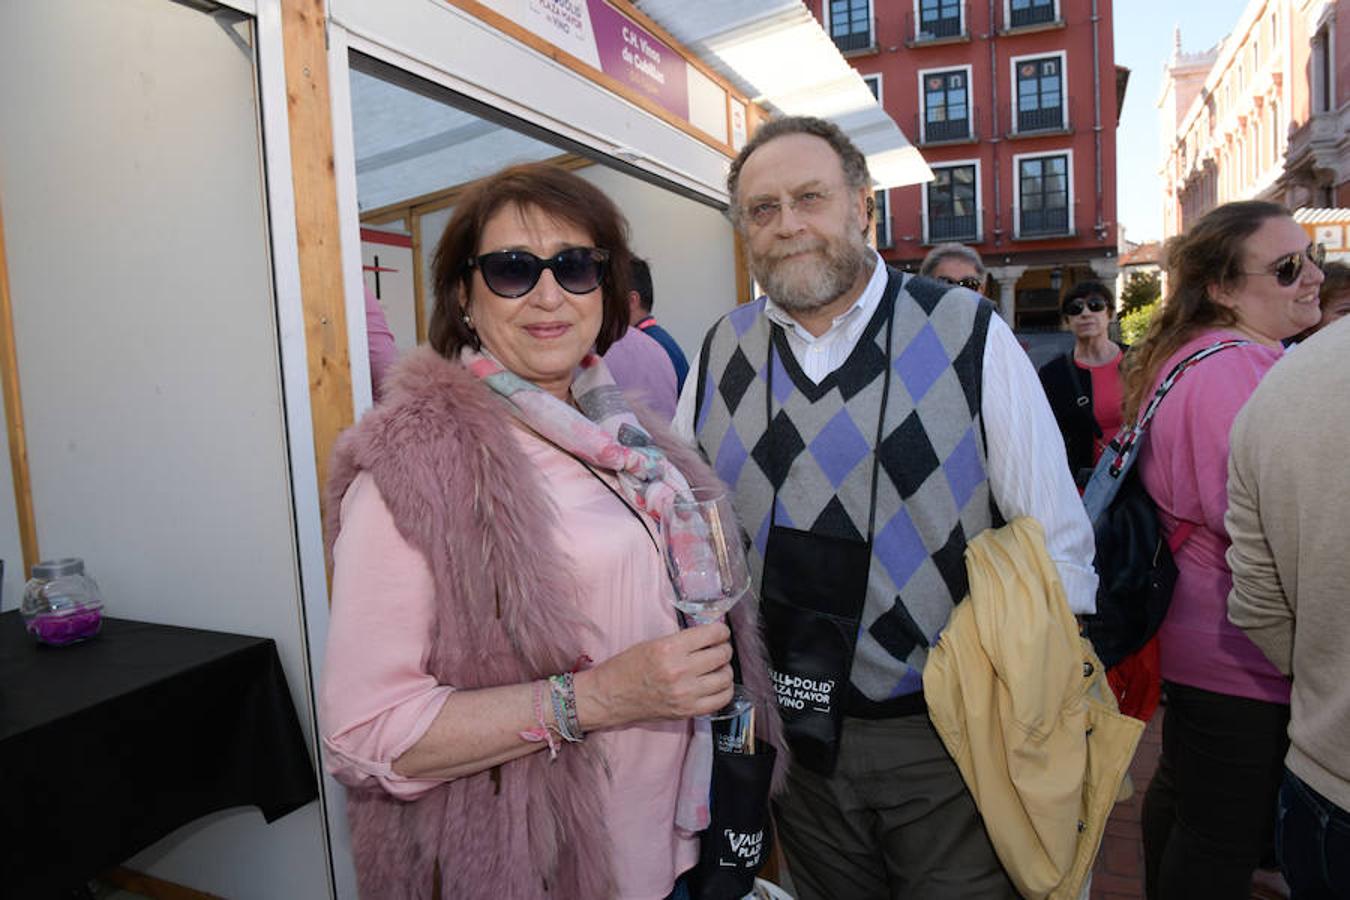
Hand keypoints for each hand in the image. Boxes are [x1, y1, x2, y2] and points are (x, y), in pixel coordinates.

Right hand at [577, 622, 733, 727]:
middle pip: (722, 654)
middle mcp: (680, 671)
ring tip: (716, 667)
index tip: (719, 632)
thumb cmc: (626, 668)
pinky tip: (716, 684)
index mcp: (670, 649)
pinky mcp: (688, 711)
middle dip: (723, 648)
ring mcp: (686, 694)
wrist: (609, 697)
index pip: (712, 634)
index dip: (720, 631)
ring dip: (725, 669)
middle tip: (718, 647)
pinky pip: (721, 700)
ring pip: (725, 677)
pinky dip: (724, 690)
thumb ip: (683, 641)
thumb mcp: (653, 644)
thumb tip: (710, 635)